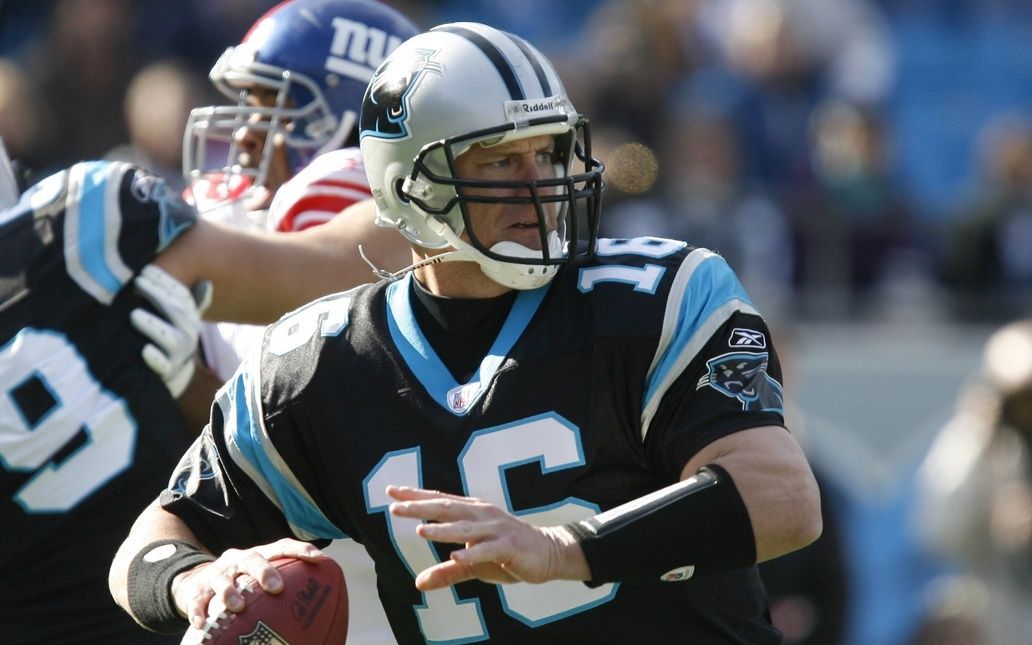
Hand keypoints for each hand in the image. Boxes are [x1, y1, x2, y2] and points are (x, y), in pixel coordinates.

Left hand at [130, 264, 212, 397]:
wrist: (175, 374)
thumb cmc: (172, 339)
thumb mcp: (181, 320)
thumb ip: (191, 302)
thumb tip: (206, 283)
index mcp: (190, 319)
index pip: (183, 296)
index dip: (167, 282)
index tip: (147, 270)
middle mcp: (189, 335)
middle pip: (176, 312)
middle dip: (157, 295)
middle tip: (137, 282)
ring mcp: (179, 355)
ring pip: (172, 339)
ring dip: (153, 326)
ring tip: (134, 314)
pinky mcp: (169, 373)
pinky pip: (164, 367)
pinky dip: (156, 359)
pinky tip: (144, 350)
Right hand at [171, 538, 325, 629]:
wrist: (195, 581)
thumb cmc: (240, 583)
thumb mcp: (258, 578)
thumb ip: (284, 586)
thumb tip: (322, 610)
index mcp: (257, 555)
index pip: (282, 546)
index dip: (301, 550)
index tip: (319, 558)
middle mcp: (237, 560)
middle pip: (252, 559)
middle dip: (264, 571)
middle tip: (277, 587)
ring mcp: (216, 574)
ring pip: (222, 579)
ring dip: (230, 593)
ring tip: (238, 607)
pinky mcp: (196, 590)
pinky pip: (197, 601)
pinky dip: (200, 612)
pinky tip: (204, 624)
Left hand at [387, 486, 588, 590]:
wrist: (547, 553)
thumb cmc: (507, 554)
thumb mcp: (473, 563)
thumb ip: (447, 571)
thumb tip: (418, 583)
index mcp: (472, 512)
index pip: (439, 501)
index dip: (415, 496)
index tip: (391, 490)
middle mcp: (482, 515)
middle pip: (447, 508)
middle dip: (420, 507)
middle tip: (395, 507)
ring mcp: (496, 529)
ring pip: (465, 528)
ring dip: (442, 529)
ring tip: (420, 530)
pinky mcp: (509, 546)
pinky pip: (487, 550)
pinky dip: (472, 553)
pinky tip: (456, 556)